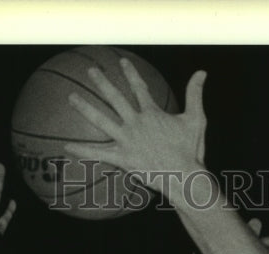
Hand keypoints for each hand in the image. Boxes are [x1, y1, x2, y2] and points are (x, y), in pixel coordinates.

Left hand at [66, 59, 207, 192]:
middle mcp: (136, 122)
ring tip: (71, 97)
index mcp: (152, 113)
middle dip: (102, 82)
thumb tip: (202, 72)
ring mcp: (127, 140)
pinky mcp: (122, 158)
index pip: (139, 88)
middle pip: (115, 98)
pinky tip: (66, 147)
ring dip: (85, 107)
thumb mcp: (196, 119)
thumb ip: (195, 94)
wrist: (183, 175)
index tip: (122, 62)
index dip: (131, 74)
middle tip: (91, 71)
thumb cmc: (192, 150)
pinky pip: (99, 153)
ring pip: (102, 120)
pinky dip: (83, 151)